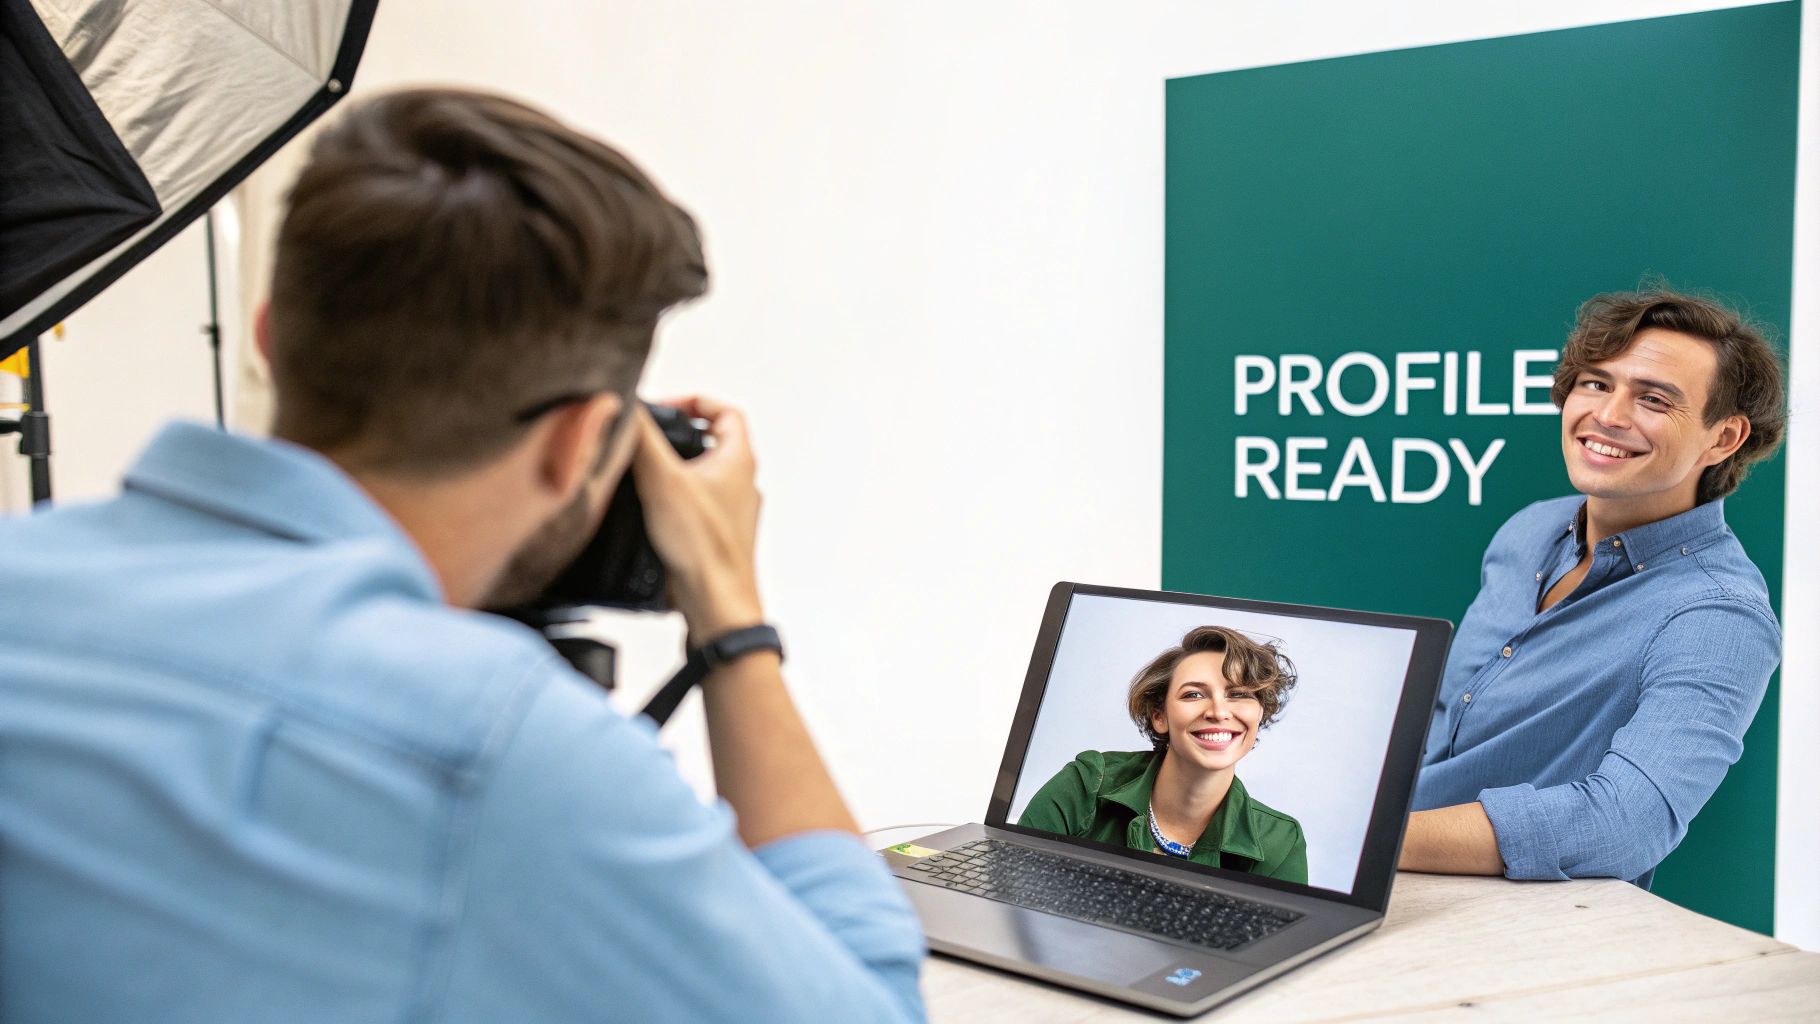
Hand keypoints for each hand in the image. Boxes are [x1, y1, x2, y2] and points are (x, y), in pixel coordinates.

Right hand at [631, 396, 764, 637]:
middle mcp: (740, 485)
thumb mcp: (663, 481)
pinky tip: (644, 514)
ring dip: (671, 472)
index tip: (663, 409)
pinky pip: (692, 510)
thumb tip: (626, 404)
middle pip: (711, 443)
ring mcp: (729, 515)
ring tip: (640, 475)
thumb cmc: (705, 551)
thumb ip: (643, 439)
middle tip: (646, 441)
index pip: (725, 412)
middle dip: (676, 437)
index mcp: (739, 461)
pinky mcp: (714, 539)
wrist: (716, 608)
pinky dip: (669, 504)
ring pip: (700, 478)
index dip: (694, 402)